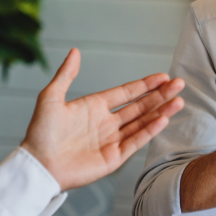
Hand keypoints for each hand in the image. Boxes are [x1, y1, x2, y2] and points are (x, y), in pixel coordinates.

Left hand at [21, 49, 184, 189]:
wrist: (37, 164)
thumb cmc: (40, 133)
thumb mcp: (50, 97)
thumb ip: (66, 75)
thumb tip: (75, 51)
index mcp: (95, 107)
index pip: (127, 93)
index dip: (145, 85)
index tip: (163, 77)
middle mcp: (107, 123)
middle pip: (140, 106)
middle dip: (160, 95)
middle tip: (179, 84)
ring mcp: (112, 140)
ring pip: (142, 122)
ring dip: (161, 111)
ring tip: (179, 101)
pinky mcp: (114, 158)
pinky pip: (136, 141)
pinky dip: (150, 131)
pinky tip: (163, 119)